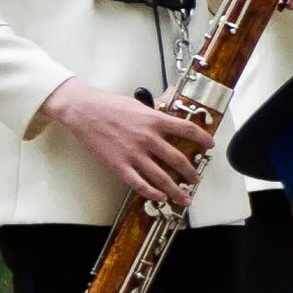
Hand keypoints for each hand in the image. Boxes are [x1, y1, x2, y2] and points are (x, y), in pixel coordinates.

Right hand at [43, 79, 211, 206]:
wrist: (82, 110)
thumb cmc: (108, 105)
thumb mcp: (138, 102)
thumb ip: (158, 105)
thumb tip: (173, 95)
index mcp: (155, 120)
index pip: (187, 130)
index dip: (203, 139)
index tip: (210, 145)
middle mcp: (148, 138)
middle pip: (179, 160)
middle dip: (191, 173)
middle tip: (196, 179)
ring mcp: (134, 153)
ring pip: (162, 177)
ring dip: (177, 190)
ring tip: (184, 198)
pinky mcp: (119, 165)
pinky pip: (139, 184)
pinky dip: (152, 193)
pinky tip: (161, 197)